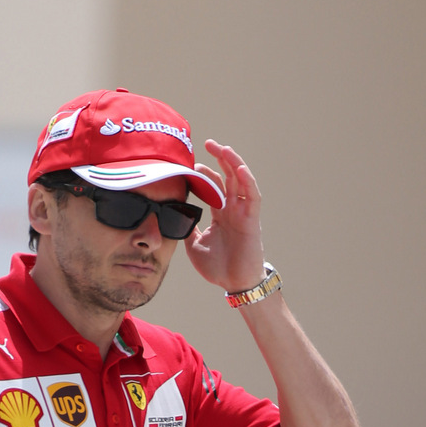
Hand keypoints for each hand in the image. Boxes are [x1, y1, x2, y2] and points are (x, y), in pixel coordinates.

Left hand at [185, 141, 265, 295]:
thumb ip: (187, 227)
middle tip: (207, 142)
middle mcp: (232, 208)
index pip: (213, 186)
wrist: (234, 284)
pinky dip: (247, 180)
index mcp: (220, 213)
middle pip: (227, 176)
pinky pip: (252, 195)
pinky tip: (238, 167)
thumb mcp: (194, 245)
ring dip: (232, 162)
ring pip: (240, 180)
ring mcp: (243, 212)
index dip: (203, 173)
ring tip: (222, 147)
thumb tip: (173, 214)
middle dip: (218, 158)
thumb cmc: (218, 267)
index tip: (188, 163)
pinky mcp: (252, 219)